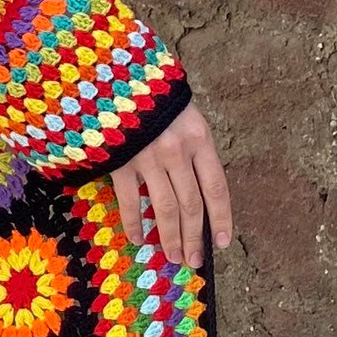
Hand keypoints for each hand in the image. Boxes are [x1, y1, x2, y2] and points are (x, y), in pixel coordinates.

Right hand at [109, 103, 232, 268]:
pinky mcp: (121, 162)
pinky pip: (130, 201)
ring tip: (173, 257)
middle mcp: (177, 151)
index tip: (223, 243)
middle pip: (192, 205)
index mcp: (199, 138)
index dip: (222, 218)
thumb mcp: (183, 111)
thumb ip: (192, 143)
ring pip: (165, 208)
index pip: (217, 188)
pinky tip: (138, 239)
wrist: (112, 75)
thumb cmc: (151, 92)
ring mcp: (148, 158)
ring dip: (170, 237)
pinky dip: (134, 223)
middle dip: (194, 237)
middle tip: (194, 261)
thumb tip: (197, 182)